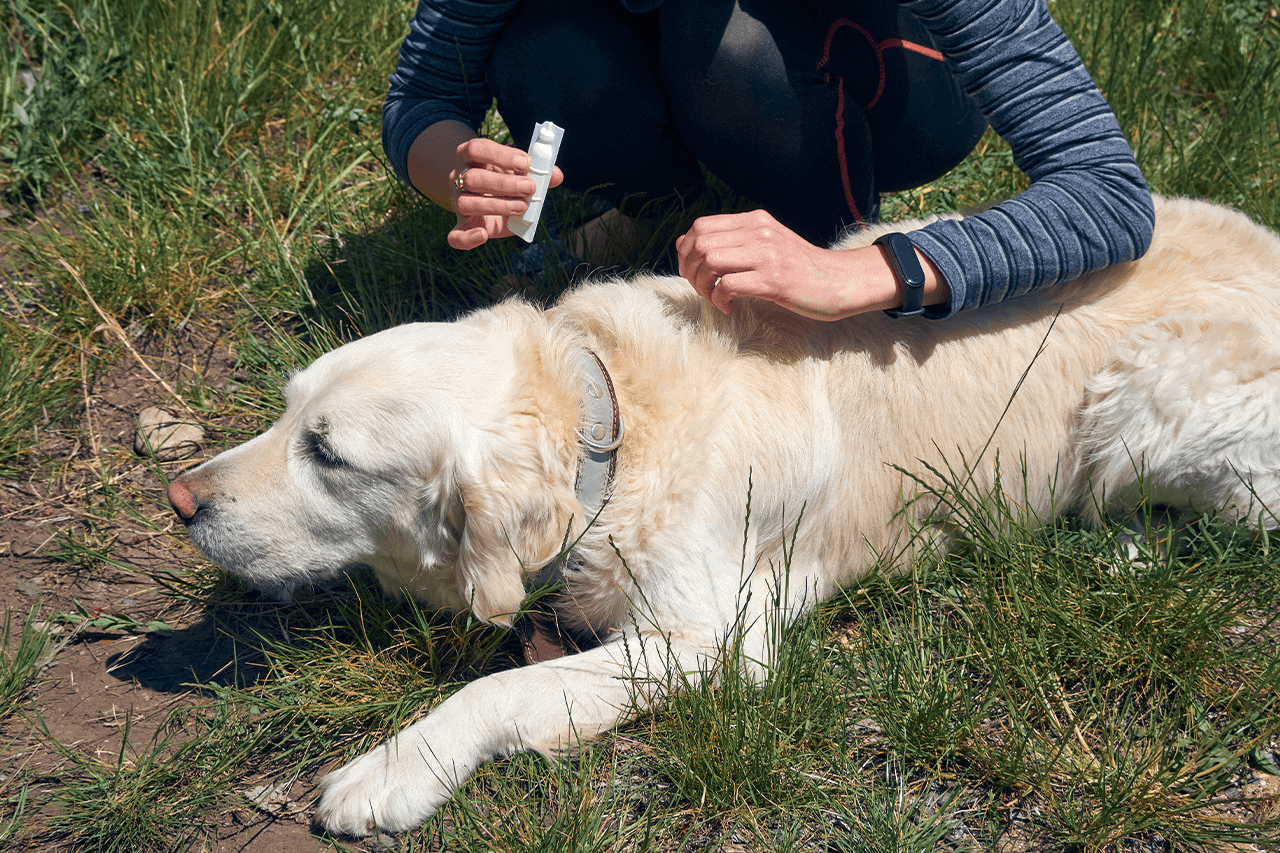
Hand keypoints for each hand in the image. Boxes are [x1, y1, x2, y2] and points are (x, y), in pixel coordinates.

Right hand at [448, 137, 564, 250]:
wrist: (490, 198)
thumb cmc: (506, 179)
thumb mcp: (520, 172)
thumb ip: (538, 172)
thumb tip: (556, 175)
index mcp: (470, 156)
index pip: (477, 149)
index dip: (500, 155)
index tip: (525, 162)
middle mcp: (458, 177)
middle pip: (473, 178)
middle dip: (504, 184)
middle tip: (530, 187)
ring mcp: (458, 202)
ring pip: (466, 203)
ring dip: (496, 206)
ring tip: (522, 207)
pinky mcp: (462, 226)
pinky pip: (455, 236)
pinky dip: (467, 238)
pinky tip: (482, 235)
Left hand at [676, 209, 945, 319]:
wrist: (839, 281)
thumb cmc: (799, 268)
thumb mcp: (769, 242)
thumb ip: (737, 240)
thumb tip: (691, 245)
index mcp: (755, 221)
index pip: (701, 225)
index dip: (686, 250)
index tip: (692, 270)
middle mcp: (759, 232)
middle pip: (700, 242)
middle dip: (690, 269)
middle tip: (701, 287)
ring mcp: (767, 255)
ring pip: (710, 260)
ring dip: (702, 284)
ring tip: (712, 297)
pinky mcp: (774, 280)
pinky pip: (728, 285)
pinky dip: (719, 299)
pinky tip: (728, 307)